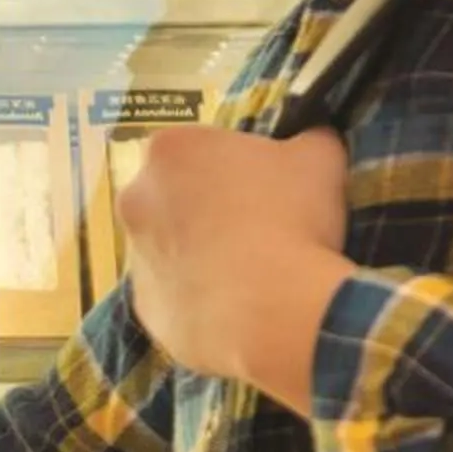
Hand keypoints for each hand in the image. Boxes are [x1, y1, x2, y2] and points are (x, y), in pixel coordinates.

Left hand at [118, 126, 355, 414]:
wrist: (269, 311)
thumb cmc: (290, 217)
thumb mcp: (320, 156)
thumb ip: (307, 139)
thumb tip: (310, 141)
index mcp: (170, 149)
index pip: (200, 145)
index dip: (235, 162)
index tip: (265, 183)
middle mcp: (135, 199)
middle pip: (175, 195)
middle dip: (208, 205)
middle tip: (257, 224)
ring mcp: (133, 258)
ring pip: (169, 246)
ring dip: (200, 251)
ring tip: (250, 270)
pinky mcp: (142, 308)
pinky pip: (172, 293)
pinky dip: (197, 295)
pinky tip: (234, 304)